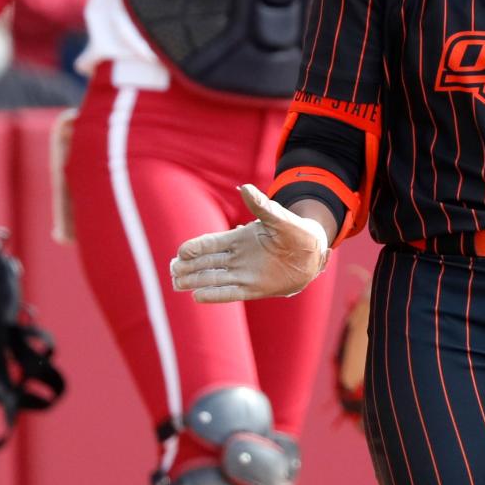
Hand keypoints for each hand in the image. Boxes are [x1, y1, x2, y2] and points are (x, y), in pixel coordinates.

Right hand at [170, 183, 327, 303]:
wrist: (313, 254)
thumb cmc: (297, 233)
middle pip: (207, 262)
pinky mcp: (255, 288)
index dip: (195, 247)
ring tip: (176, 283)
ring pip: (214, 278)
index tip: (180, 251)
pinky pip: (230, 292)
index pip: (211, 244)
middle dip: (188, 266)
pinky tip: (197, 296)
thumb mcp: (280, 218)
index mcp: (240, 239)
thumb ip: (262, 206)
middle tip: (171, 270)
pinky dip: (214, 295)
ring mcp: (245, 273)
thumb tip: (245, 188)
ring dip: (195, 280)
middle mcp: (238, 257)